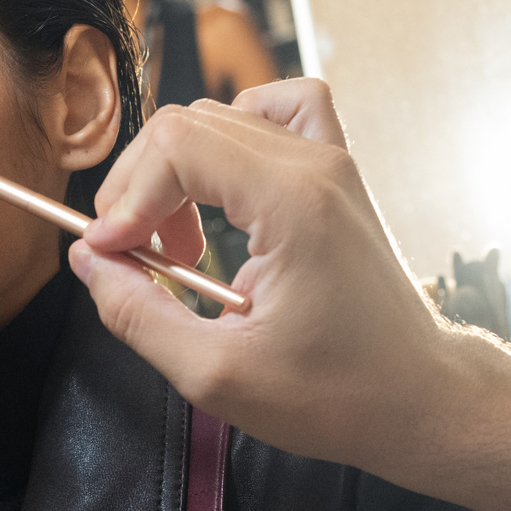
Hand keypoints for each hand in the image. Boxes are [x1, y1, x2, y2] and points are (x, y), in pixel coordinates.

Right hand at [72, 80, 476, 484]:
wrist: (419, 398)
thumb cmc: (339, 394)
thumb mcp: (216, 375)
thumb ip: (137, 314)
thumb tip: (90, 263)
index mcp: (293, 202)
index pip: (177, 145)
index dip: (126, 198)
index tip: (112, 255)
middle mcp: (316, 165)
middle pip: (189, 124)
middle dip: (140, 189)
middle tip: (135, 259)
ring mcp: (331, 162)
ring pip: (221, 116)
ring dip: (178, 173)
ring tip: (181, 244)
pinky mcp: (335, 174)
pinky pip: (276, 112)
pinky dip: (233, 140)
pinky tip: (223, 191)